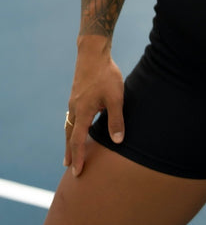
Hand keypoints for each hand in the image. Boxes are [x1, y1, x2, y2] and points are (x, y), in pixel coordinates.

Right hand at [63, 37, 124, 176]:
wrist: (93, 53)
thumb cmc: (106, 75)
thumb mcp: (115, 98)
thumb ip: (116, 120)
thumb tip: (117, 141)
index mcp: (82, 112)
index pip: (78, 140)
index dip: (79, 157)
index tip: (77, 171)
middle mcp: (74, 108)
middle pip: (69, 135)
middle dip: (70, 151)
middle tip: (68, 165)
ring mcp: (74, 100)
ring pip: (70, 124)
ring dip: (70, 138)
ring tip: (72, 148)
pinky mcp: (77, 94)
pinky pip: (72, 115)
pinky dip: (73, 125)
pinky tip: (79, 124)